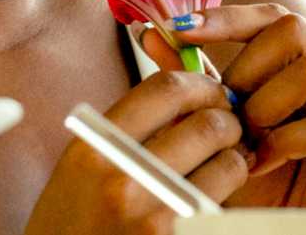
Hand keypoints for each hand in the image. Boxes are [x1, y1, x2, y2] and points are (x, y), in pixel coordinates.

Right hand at [23, 70, 250, 234]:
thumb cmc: (70, 224)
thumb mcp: (83, 166)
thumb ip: (128, 128)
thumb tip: (191, 91)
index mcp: (96, 147)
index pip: (165, 89)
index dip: (200, 84)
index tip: (210, 91)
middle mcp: (125, 179)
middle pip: (207, 123)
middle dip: (228, 120)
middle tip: (228, 127)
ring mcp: (155, 216)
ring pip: (228, 164)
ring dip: (235, 158)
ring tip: (225, 162)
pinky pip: (224, 207)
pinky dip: (229, 195)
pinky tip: (219, 194)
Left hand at [146, 4, 305, 208]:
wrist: (285, 233)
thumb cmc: (257, 180)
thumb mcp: (220, 126)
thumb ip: (194, 81)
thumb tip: (152, 33)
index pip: (277, 16)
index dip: (229, 17)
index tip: (180, 29)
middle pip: (295, 32)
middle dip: (245, 71)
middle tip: (224, 113)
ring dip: (263, 109)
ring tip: (243, 142)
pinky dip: (286, 143)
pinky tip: (261, 163)